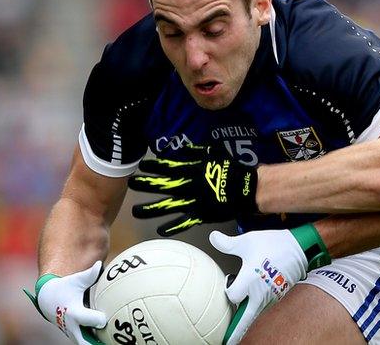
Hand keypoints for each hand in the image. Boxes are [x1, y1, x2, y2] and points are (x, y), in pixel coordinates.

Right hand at [23, 261, 105, 344]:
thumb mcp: (75, 280)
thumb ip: (89, 275)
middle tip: (111, 341)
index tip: (104, 318)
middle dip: (96, 343)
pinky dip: (95, 343)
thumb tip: (100, 265)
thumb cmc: (66, 287)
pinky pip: (86, 342)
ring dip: (96, 344)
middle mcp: (71, 326)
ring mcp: (72, 333)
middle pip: (84, 342)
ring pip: (85, 344)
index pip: (87, 319)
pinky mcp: (74, 336)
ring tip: (111, 342)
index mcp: (73, 312)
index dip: (97, 319)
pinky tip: (108, 341)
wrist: (48, 300)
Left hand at [128, 144, 257, 235]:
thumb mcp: (214, 153)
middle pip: (163, 185)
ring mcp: (193, 202)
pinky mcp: (200, 215)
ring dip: (151, 209)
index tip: (142, 165)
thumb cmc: (232, 169)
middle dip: (146, 184)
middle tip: (132, 183)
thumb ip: (196, 151)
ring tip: (136, 211)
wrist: (247, 189)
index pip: (169, 167)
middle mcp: (189, 186)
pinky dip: (172, 227)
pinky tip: (159, 231)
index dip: (154, 166)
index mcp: (192, 170)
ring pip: (168, 206)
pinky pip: (184, 222)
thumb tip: (181, 148)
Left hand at [210, 225, 331, 344]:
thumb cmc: (274, 244)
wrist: (300, 247)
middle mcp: (260, 292)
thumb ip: (228, 243)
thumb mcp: (248, 241)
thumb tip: (213, 238)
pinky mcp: (279, 296)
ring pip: (257, 315)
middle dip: (236, 331)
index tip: (230, 284)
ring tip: (239, 334)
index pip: (232, 296)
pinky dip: (261, 315)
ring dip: (248, 322)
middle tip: (228, 341)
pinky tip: (256, 316)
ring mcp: (271, 296)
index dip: (229, 291)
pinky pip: (267, 309)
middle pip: (245, 320)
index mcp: (249, 279)